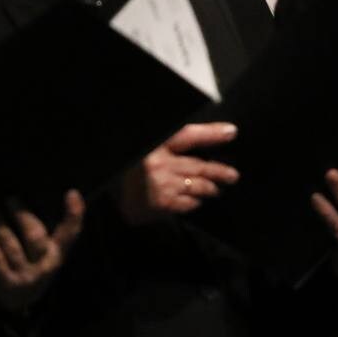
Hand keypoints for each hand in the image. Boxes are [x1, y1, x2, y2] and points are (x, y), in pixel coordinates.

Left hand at [0, 190, 84, 312]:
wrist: (20, 302)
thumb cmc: (34, 265)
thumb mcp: (48, 252)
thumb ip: (49, 230)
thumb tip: (43, 196)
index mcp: (57, 254)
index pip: (70, 232)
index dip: (74, 214)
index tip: (71, 193)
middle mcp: (45, 266)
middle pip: (35, 237)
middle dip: (23, 217)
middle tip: (10, 199)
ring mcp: (26, 276)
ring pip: (13, 248)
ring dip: (1, 228)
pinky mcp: (7, 283)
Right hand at [117, 122, 239, 225]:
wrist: (104, 196)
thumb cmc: (127, 169)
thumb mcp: (144, 148)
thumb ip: (169, 145)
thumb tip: (200, 138)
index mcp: (155, 144)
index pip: (188, 135)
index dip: (211, 133)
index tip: (231, 132)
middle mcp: (159, 163)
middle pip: (198, 165)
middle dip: (218, 171)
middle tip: (233, 176)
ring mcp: (161, 184)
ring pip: (197, 186)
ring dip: (210, 188)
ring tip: (216, 189)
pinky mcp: (161, 204)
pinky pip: (187, 203)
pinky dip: (194, 202)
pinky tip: (196, 201)